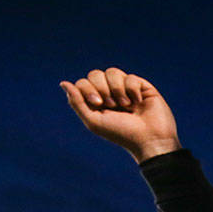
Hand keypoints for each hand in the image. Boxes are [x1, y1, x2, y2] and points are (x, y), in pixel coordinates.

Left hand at [61, 68, 180, 161]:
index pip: (83, 83)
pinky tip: (138, 102)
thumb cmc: (122, 134)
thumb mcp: (93, 121)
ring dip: (116, 88)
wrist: (149, 139)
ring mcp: (126, 89)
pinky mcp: (142, 87)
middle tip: (111, 104)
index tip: (98, 104)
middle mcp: (110, 93)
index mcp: (97, 101)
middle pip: (95, 74)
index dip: (87, 89)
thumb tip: (63, 83)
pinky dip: (132, 90)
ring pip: (112, 72)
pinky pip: (130, 77)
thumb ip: (77, 102)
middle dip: (101, 87)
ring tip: (126, 105)